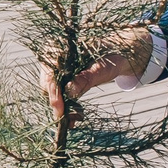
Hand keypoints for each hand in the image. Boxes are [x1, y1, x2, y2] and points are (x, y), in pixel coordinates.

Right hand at [37, 26, 156, 118]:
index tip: (60, 111)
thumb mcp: (103, 68)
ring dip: (62, 107)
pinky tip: (74, 116)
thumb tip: (69, 91)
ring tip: (75, 119)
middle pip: (47, 84)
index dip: (53, 93)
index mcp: (61, 47)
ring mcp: (56, 68)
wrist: (120, 56)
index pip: (50, 73)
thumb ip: (86, 78)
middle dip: (58, 103)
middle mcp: (54, 56)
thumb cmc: (113, 57)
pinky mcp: (61, 79)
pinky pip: (58, 94)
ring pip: (51, 91)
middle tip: (70, 120)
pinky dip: (65, 106)